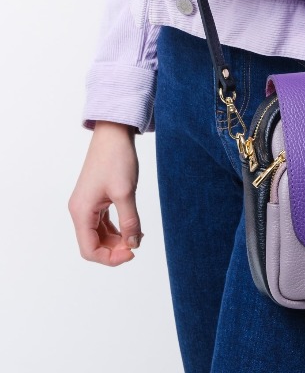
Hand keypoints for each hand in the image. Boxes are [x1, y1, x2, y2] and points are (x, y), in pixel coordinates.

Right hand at [69, 121, 142, 265]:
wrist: (113, 133)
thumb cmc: (116, 158)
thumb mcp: (125, 192)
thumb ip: (129, 222)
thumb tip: (133, 245)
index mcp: (81, 212)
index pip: (89, 250)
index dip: (110, 258)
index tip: (132, 252)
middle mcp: (80, 211)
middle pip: (94, 244)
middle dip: (115, 249)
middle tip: (137, 244)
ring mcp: (87, 205)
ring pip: (99, 234)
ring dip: (117, 240)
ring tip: (136, 236)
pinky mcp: (96, 199)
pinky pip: (103, 223)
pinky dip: (117, 228)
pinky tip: (132, 228)